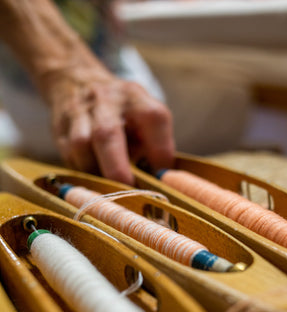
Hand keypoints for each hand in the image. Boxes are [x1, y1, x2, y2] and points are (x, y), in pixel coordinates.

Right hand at [45, 65, 174, 184]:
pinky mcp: (59, 128)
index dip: (160, 150)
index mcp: (135, 97)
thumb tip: (159, 181)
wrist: (75, 81)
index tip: (161, 175)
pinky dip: (83, 171)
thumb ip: (154, 145)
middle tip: (128, 191)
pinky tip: (93, 176)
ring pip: (80, 146)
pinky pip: (68, 155)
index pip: (154, 118)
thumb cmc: (121, 113)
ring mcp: (78, 112)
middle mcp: (106, 101)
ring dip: (96, 172)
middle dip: (117, 169)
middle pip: (106, 134)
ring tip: (108, 186)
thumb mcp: (144, 117)